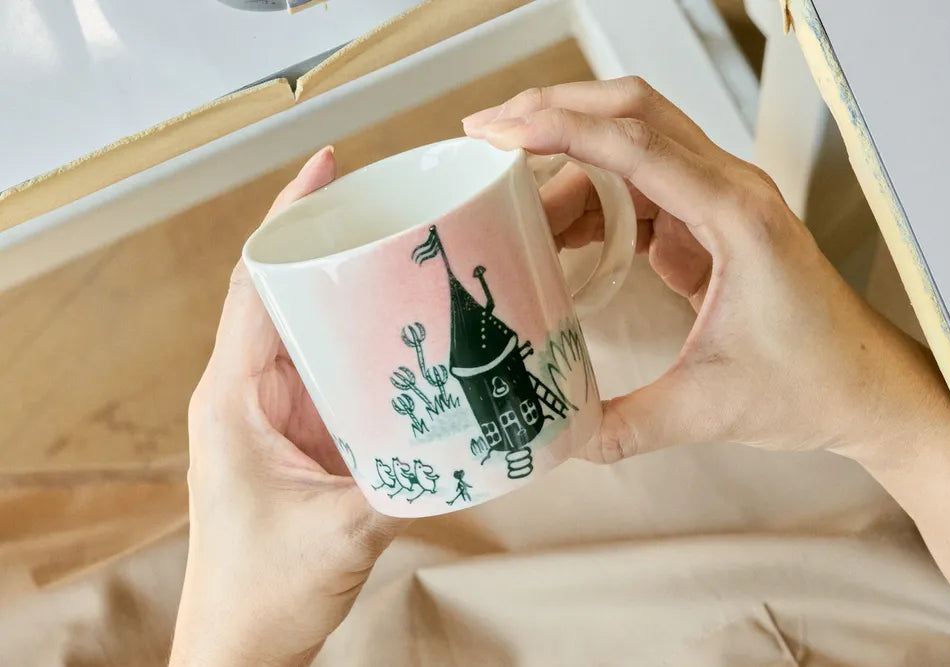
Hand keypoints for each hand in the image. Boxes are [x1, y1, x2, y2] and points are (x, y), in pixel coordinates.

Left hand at [171, 147, 405, 666]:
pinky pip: (333, 373)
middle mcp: (247, 395)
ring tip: (413, 264)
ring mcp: (273, 415)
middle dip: (331, 245)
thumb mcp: (340, 536)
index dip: (286, 219)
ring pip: (311, 331)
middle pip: (283, 293)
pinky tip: (413, 343)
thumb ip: (406, 487)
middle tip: (394, 209)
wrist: (241, 646)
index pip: (253, 284)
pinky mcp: (300, 438)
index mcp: (234, 399)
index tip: (327, 167)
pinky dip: (367, 350)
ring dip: (354, 298)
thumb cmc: (258, 594)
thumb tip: (471, 443)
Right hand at [463, 78, 949, 469]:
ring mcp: (719, 201)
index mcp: (737, 218)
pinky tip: (556, 231)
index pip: (637, 145)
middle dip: (554, 110)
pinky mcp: (708, 223)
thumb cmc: (813, 382)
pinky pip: (637, 187)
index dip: (562, 128)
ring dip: (566, 160)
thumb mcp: (710, 411)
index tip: (501, 133)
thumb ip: (627, 426)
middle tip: (487, 136)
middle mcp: (730, 191)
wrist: (865, 386)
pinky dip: (590, 198)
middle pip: (632, 113)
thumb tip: (558, 436)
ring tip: (508, 202)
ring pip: (630, 145)